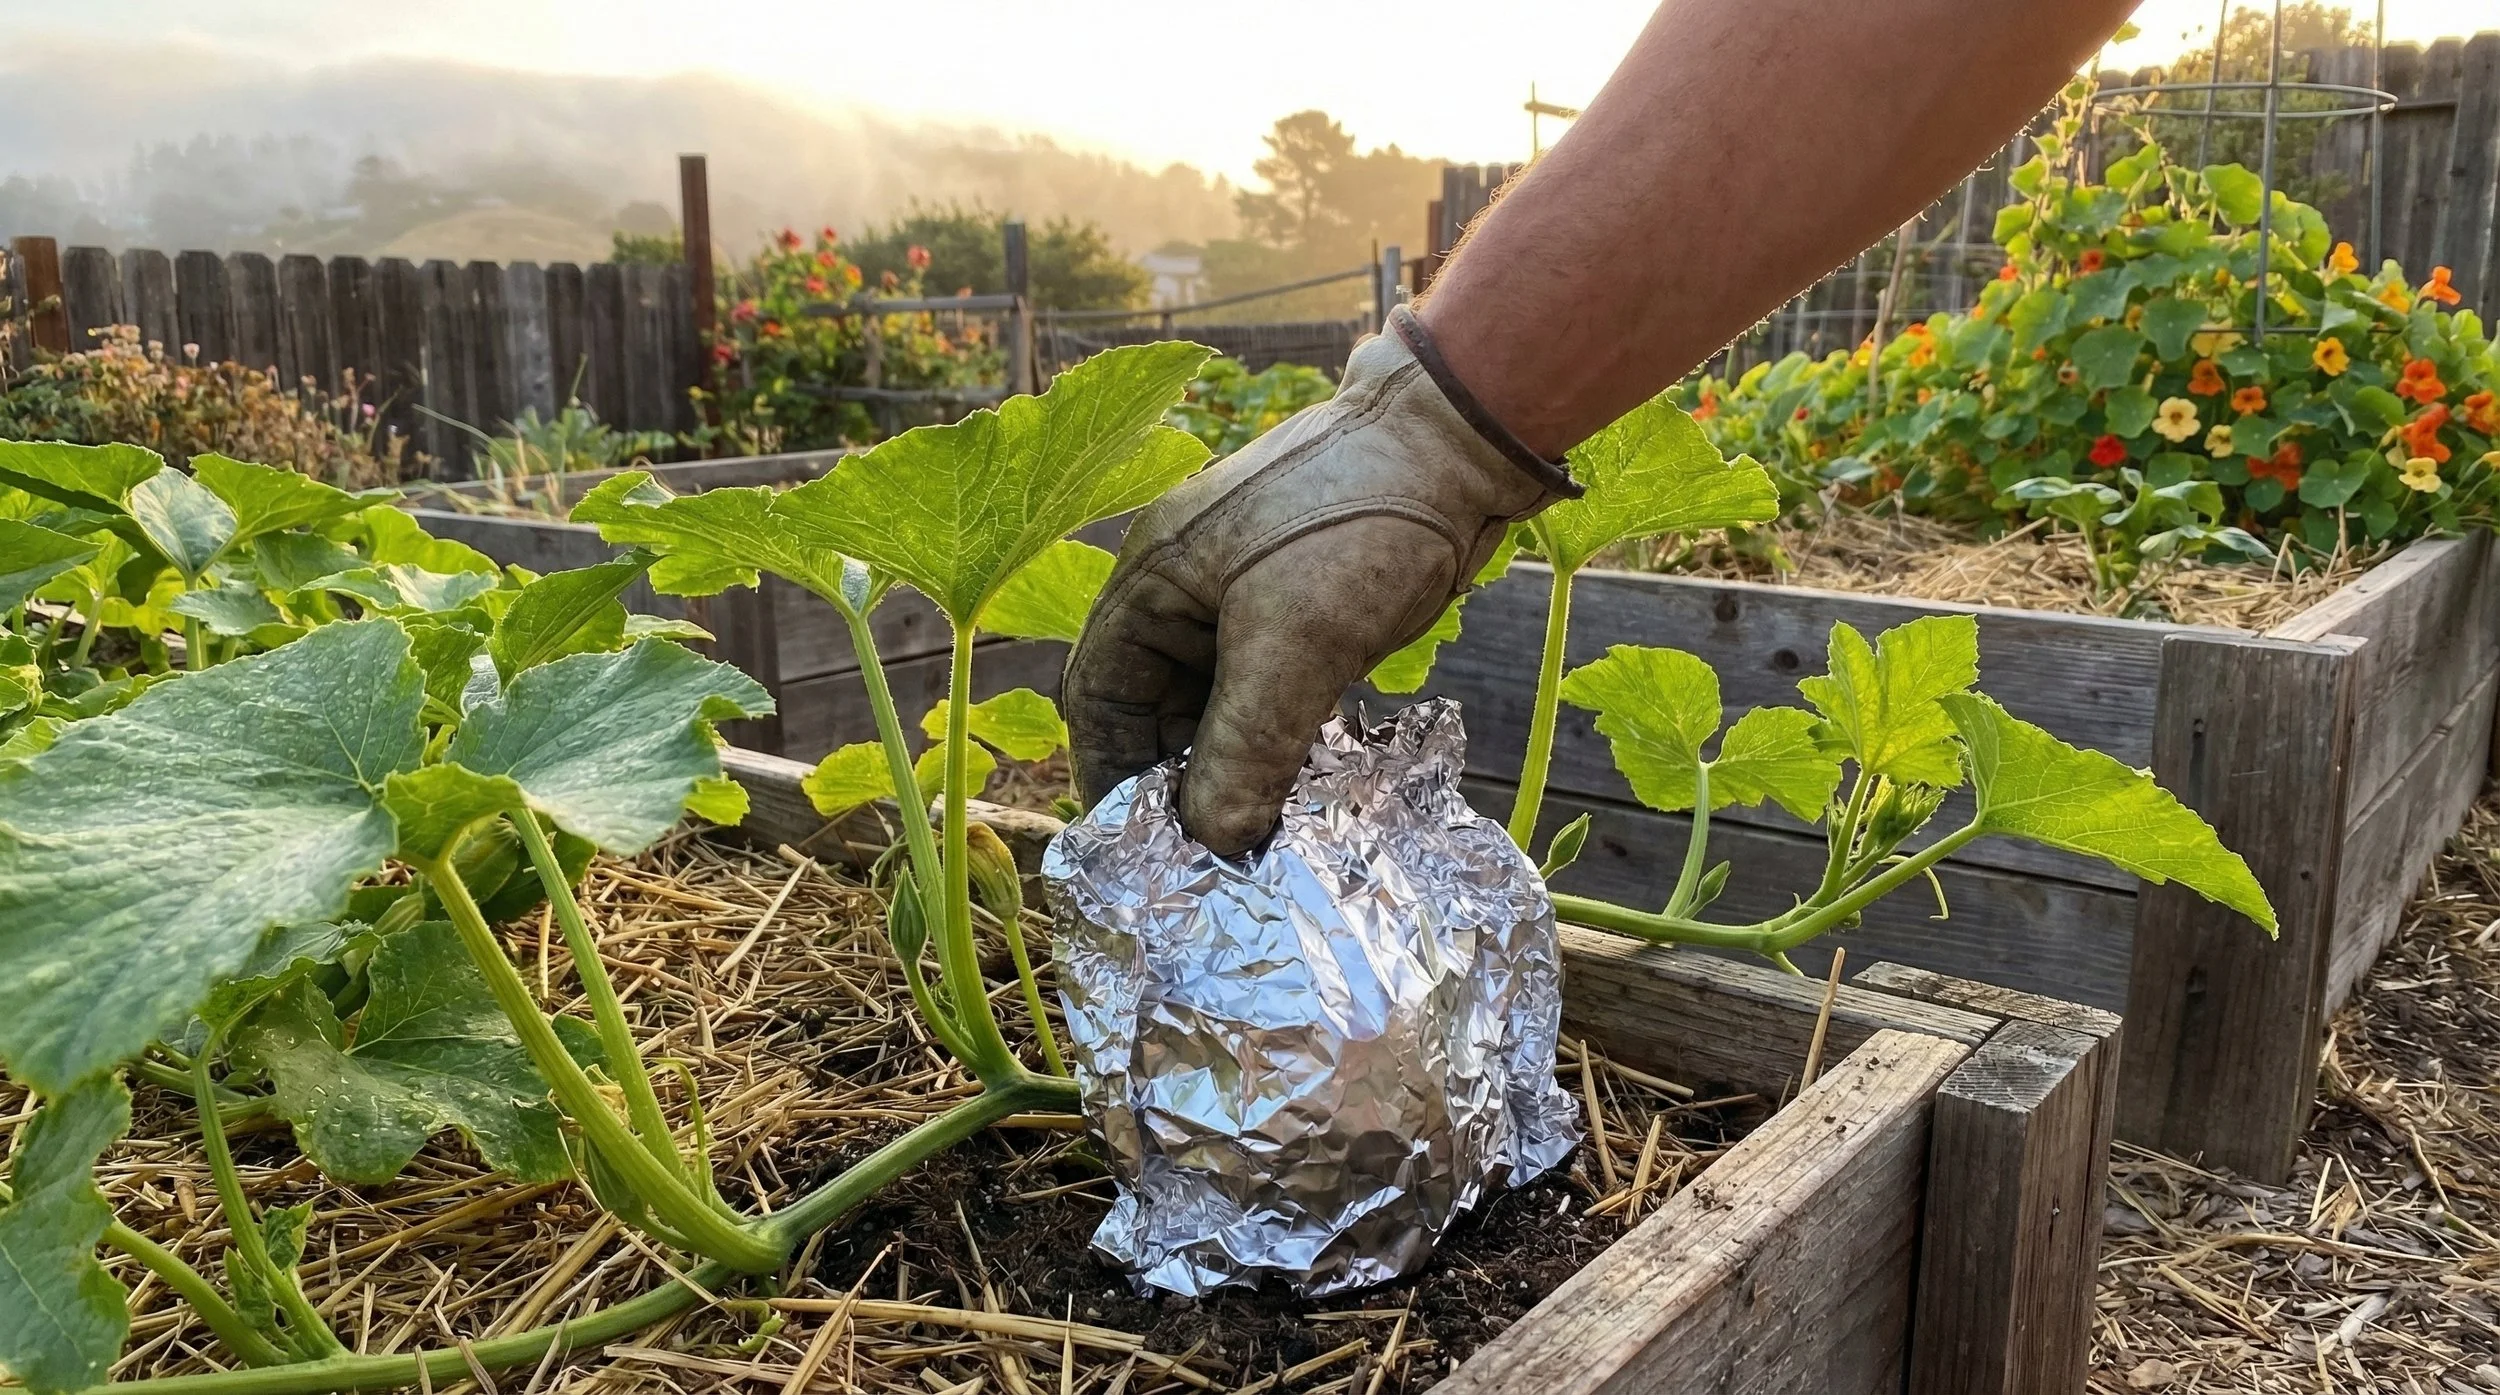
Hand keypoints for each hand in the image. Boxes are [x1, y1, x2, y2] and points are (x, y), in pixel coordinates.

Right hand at [1065, 308, 1576, 854]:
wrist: (1462, 444)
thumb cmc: (1362, 521)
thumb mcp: (1297, 643)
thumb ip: (1246, 745)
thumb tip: (1215, 838)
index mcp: (1152, 578)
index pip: (1099, 696)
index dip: (1113, 775)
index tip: (1143, 849)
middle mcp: (1185, 590)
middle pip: (1156, 709)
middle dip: (1179, 782)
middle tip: (1214, 856)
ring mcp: (1244, 600)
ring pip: (1218, 707)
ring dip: (1236, 767)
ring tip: (1262, 835)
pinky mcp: (1301, 611)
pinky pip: (1270, 693)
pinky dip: (1279, 741)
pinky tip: (1302, 789)